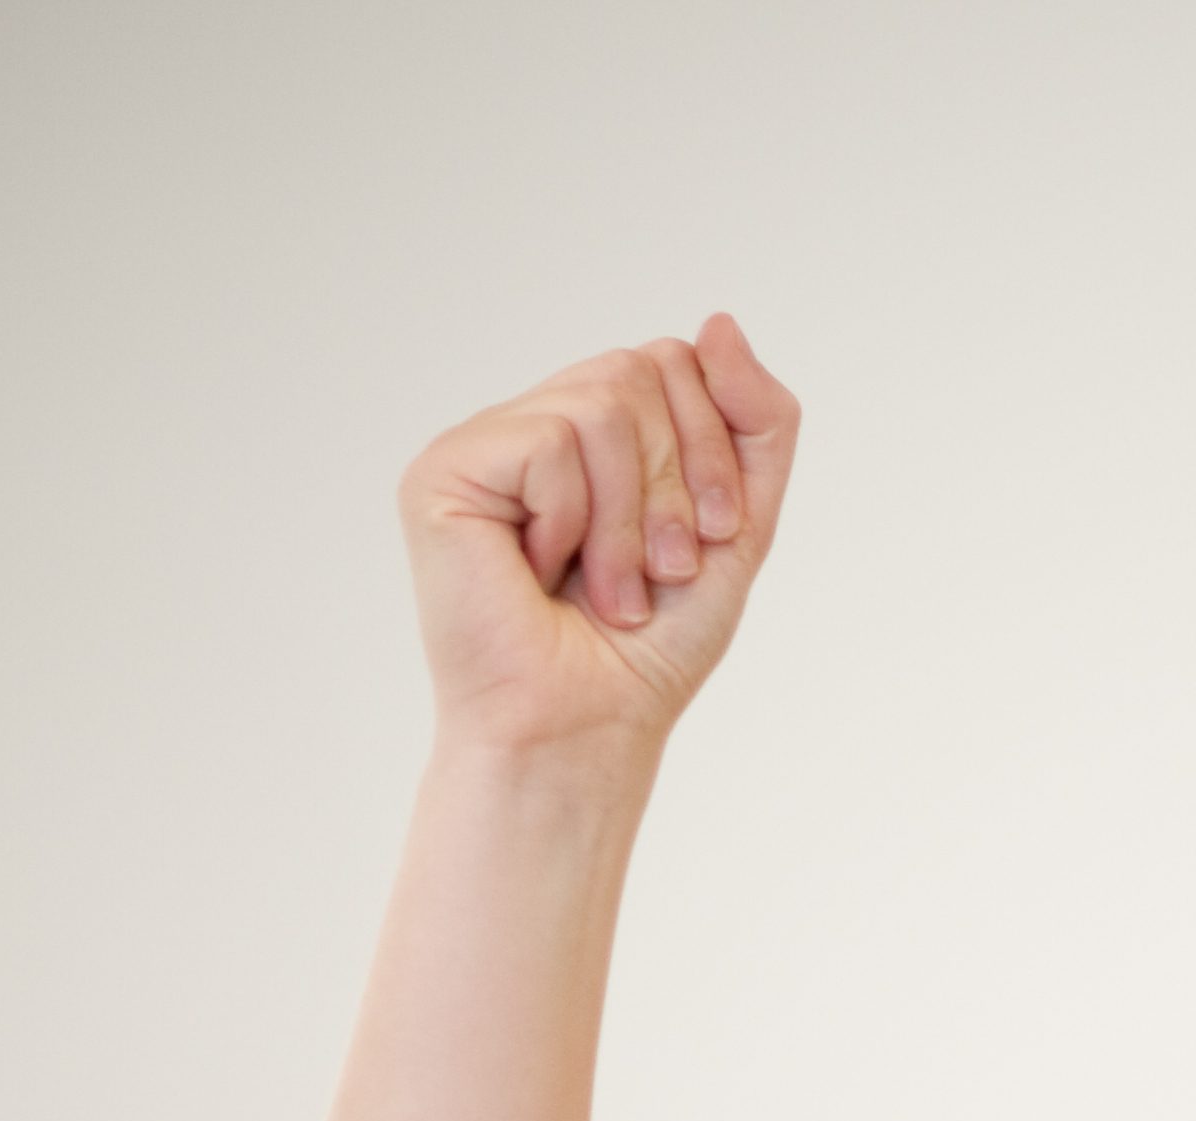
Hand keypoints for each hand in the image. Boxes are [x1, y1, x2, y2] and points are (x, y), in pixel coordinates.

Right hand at [397, 316, 798, 757]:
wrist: (588, 724)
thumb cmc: (652, 645)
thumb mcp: (738, 524)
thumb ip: (753, 422)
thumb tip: (720, 320)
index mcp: (599, 437)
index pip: (676, 362)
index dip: (715, 446)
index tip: (712, 538)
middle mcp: (536, 425)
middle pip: (642, 368)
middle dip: (681, 478)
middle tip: (664, 569)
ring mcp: (485, 443)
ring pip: (602, 401)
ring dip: (633, 515)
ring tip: (613, 588)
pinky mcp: (443, 469)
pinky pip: (548, 439)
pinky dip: (577, 519)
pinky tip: (546, 573)